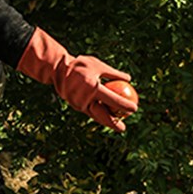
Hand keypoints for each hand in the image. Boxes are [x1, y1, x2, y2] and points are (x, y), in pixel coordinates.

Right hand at [17, 28, 136, 130]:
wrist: (57, 70)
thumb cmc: (80, 65)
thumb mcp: (98, 65)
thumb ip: (113, 73)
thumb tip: (129, 79)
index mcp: (93, 87)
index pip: (112, 100)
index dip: (124, 105)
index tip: (134, 109)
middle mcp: (85, 98)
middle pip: (102, 115)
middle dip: (113, 124)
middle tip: (123, 128)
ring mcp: (79, 104)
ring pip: (95, 116)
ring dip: (106, 122)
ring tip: (116, 126)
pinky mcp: (76, 106)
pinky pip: (89, 112)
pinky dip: (98, 115)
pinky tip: (106, 118)